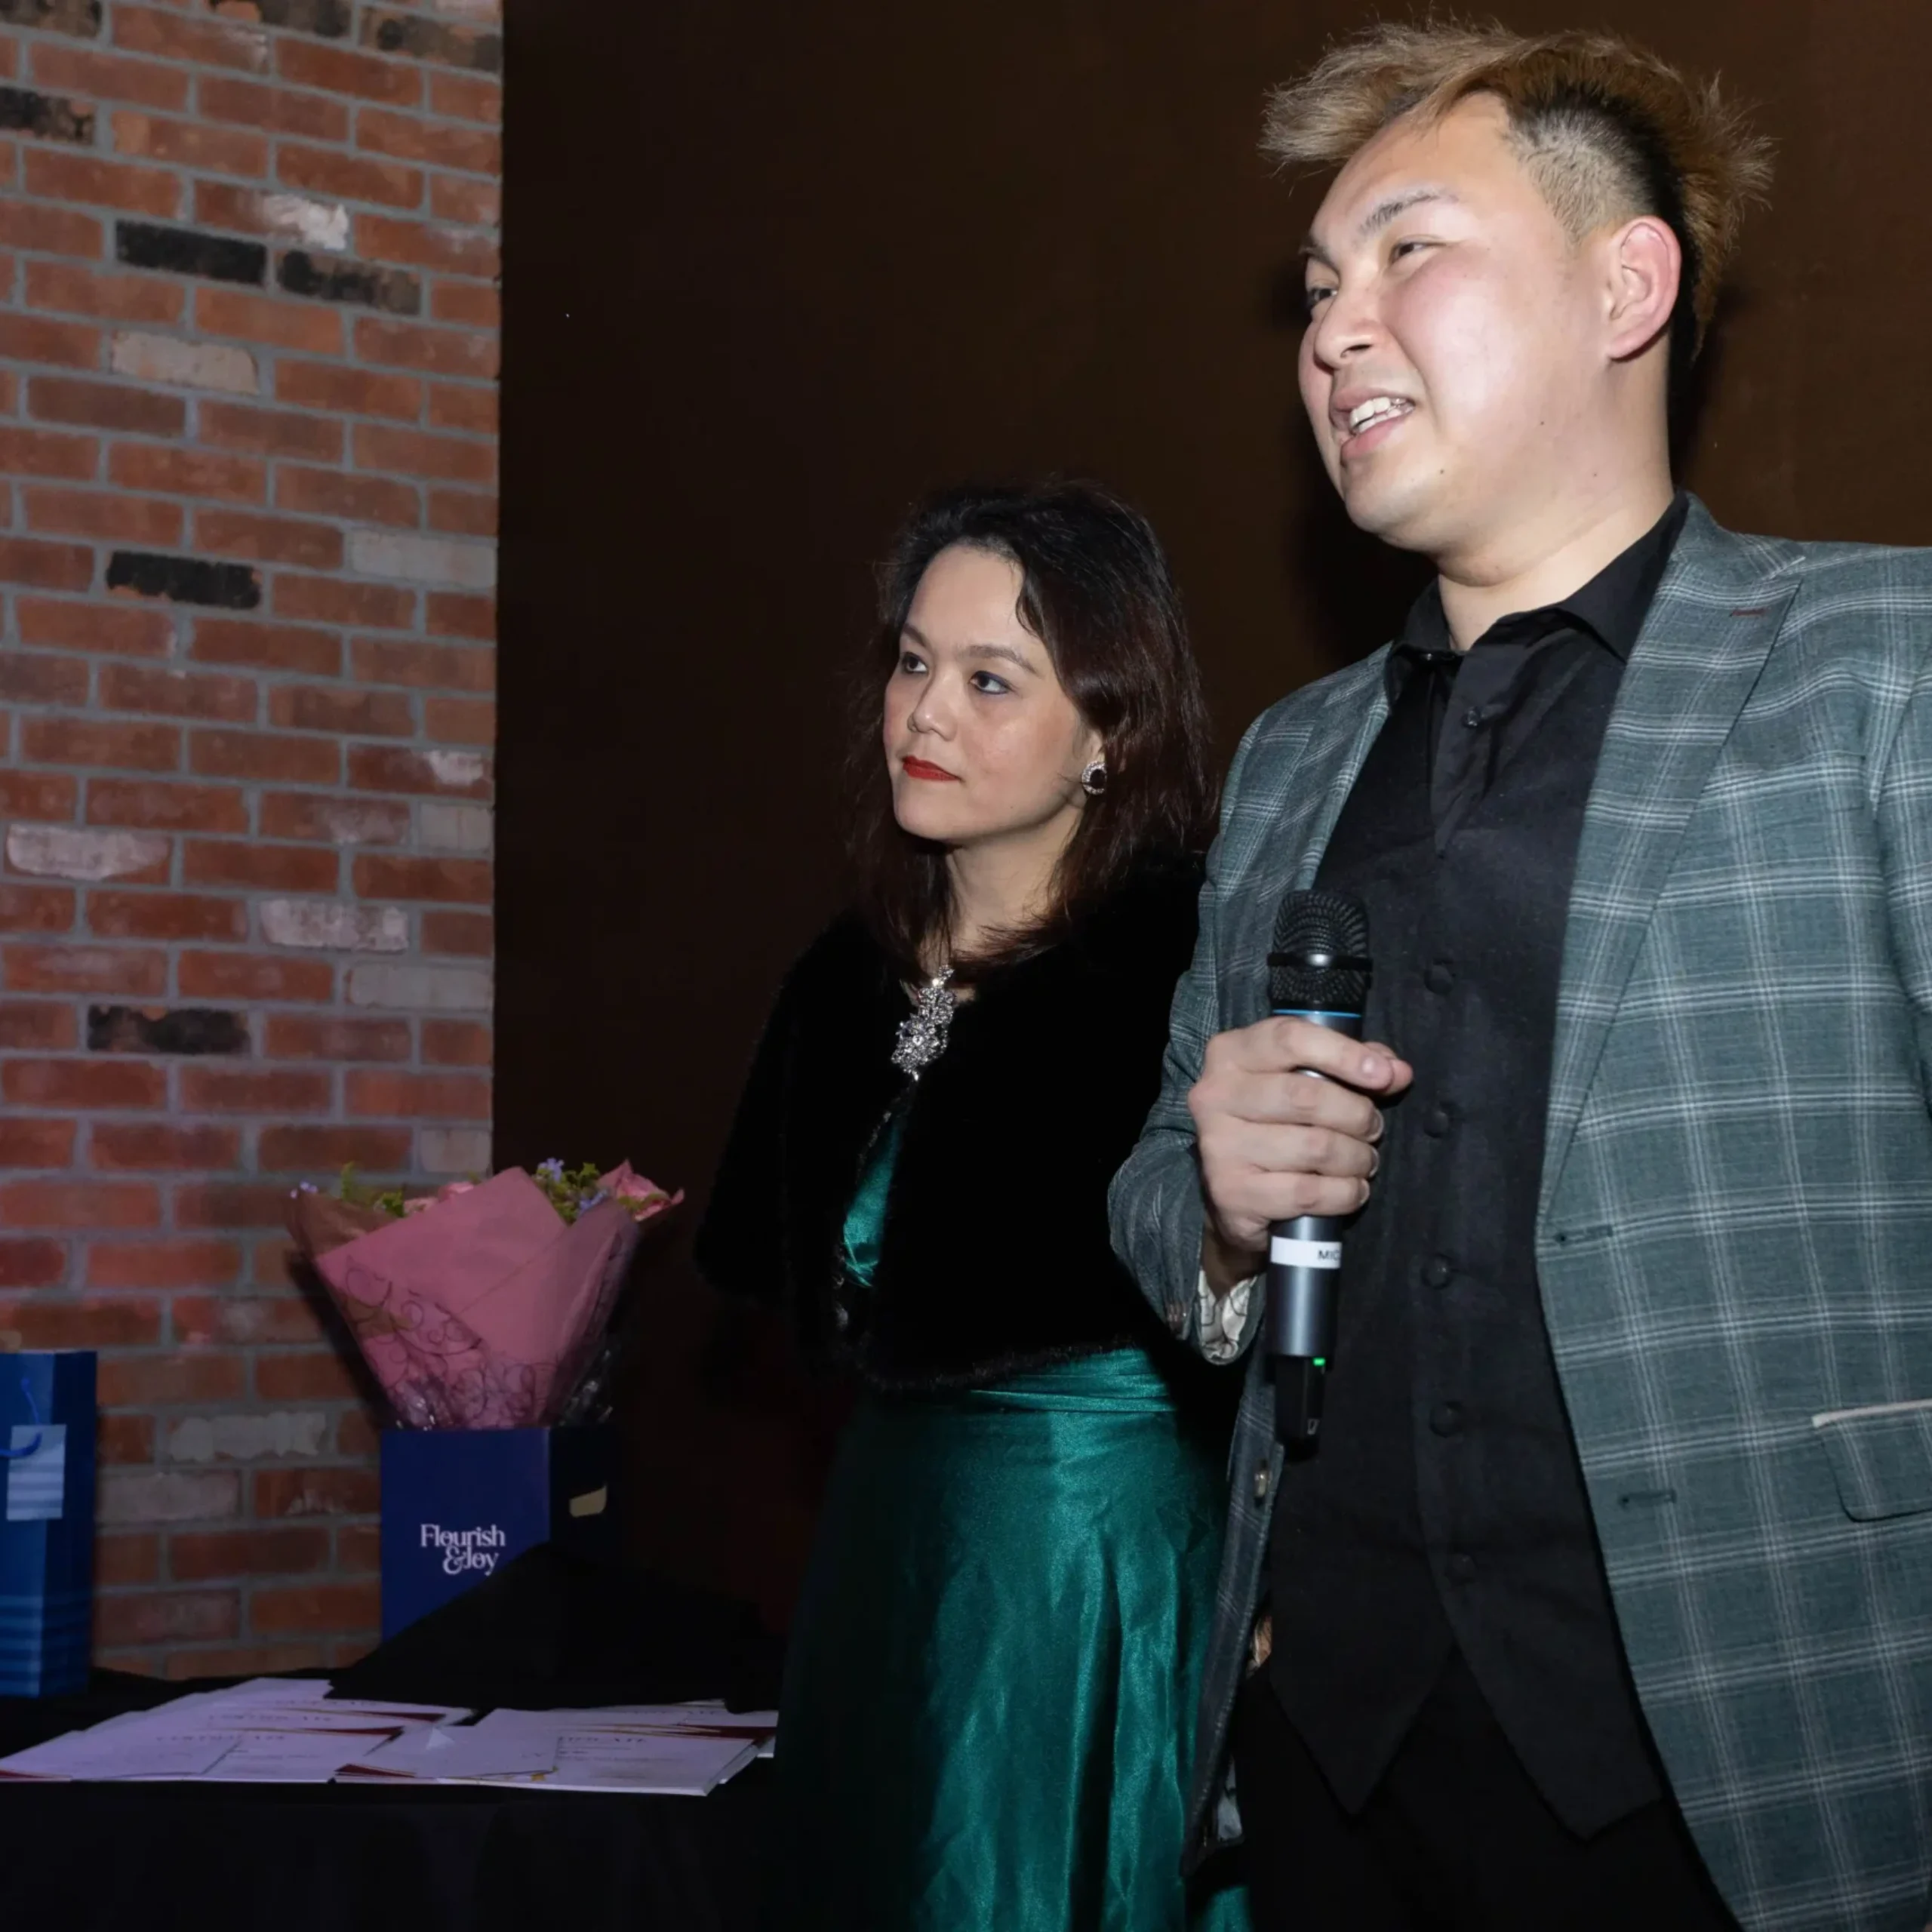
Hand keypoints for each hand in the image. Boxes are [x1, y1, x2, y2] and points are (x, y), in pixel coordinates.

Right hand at [1189, 1017, 1412, 1287]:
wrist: (1235, 1193)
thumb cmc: (1278, 1122)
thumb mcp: (1308, 1079)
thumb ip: (1354, 1065)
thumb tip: (1397, 1071)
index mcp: (1231, 1053)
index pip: (1290, 1039)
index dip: (1343, 1054)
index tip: (1383, 1076)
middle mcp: (1215, 1095)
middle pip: (1306, 1096)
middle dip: (1357, 1115)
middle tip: (1373, 1129)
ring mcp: (1219, 1146)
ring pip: (1314, 1147)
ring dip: (1356, 1159)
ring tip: (1363, 1161)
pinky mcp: (1231, 1193)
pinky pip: (1308, 1193)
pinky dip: (1344, 1194)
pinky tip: (1351, 1190)